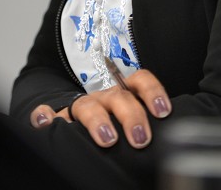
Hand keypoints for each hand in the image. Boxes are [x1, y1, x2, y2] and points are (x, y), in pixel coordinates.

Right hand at [30, 68, 171, 148]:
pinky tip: (44, 121)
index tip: (163, 112)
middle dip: (131, 115)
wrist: (81, 121)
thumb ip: (149, 122)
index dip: (152, 93)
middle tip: (141, 139)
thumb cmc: (118, 126)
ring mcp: (81, 108)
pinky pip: (47, 115)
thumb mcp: (135, 120)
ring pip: (87, 106)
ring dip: (97, 120)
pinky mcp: (58, 121)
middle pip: (118, 97)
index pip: (140, 81)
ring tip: (107, 139)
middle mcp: (103, 98)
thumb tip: (176, 136)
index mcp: (124, 94)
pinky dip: (44, 116)